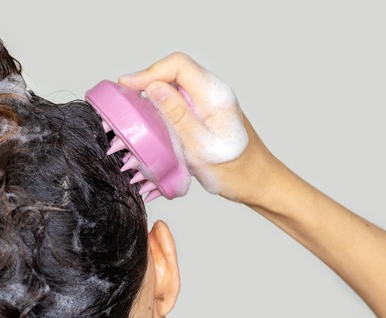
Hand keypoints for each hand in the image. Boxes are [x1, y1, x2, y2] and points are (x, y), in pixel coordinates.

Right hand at [118, 52, 280, 202]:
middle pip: (175, 71)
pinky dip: (163, 105)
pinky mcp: (207, 114)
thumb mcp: (201, 146)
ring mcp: (210, 103)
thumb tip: (153, 87)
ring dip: (154, 92)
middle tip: (126, 97)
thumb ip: (177, 115)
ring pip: (176, 85)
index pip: (178, 65)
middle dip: (148, 80)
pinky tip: (152, 119)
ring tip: (134, 107)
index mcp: (215, 95)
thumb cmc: (236, 171)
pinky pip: (181, 100)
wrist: (259, 183)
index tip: (128, 86)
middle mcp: (214, 93)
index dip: (149, 72)